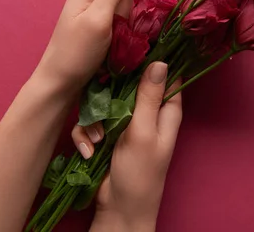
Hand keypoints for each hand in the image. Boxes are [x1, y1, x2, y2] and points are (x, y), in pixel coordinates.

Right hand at [72, 62, 182, 230]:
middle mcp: (147, 112)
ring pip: (106, 101)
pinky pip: (92, 122)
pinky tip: (88, 150)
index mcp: (165, 110)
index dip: (152, 58)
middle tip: (101, 93)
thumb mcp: (144, 132)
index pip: (166, 75)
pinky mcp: (106, 133)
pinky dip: (86, 135)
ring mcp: (125, 123)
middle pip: (130, 83)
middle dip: (112, 88)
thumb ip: (149, 97)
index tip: (132, 44)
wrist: (118, 209)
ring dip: (95, 119)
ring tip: (97, 139)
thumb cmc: (139, 174)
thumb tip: (160, 61)